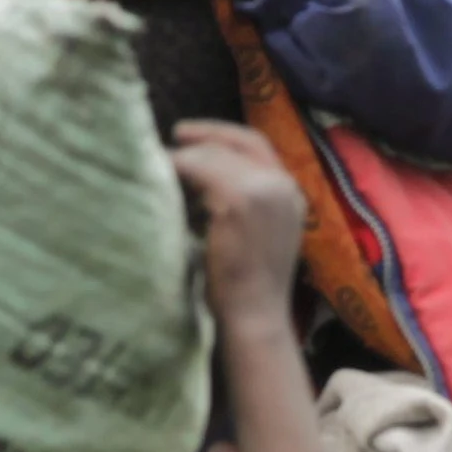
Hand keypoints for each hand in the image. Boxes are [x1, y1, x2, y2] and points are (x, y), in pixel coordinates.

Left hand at [172, 118, 307, 317]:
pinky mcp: (237, 200)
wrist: (255, 316)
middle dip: (203, 137)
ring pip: (215, 155)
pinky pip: (199, 169)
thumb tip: (199, 178)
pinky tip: (160, 174)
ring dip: (185, 156)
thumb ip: (242, 203)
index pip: (257, 146)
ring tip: (160, 161)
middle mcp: (284, 186)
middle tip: (172, 137)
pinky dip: (177, 168)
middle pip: (237, 144)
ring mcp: (263, 190)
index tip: (190, 135)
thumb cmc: (247, 287)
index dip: (223, 135)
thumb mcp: (255, 234)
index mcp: (291, 194)